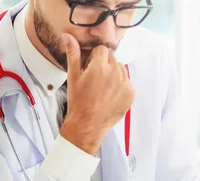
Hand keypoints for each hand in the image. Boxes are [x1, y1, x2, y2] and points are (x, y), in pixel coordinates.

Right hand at [60, 34, 134, 155]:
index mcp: (100, 66)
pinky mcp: (131, 94)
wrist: (87, 125)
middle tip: (95, 80)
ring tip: (102, 88)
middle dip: (104, 65)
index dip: (94, 58)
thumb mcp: (73, 77)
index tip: (89, 68)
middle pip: (112, 59)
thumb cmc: (78, 102)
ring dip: (114, 75)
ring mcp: (125, 84)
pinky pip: (127, 83)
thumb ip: (73, 54)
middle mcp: (115, 73)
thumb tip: (68, 37)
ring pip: (121, 70)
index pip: (102, 50)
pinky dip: (121, 87)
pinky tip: (110, 96)